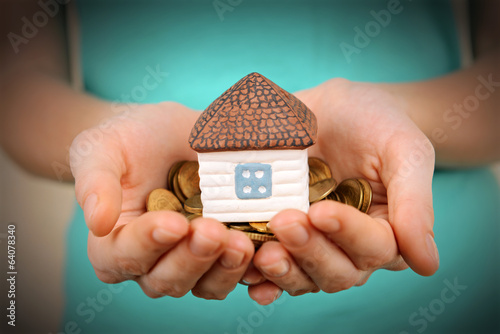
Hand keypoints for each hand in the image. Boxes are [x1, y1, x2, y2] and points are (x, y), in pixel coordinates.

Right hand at [70, 102, 253, 298]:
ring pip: (206, 284)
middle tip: (212, 230)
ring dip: (224, 269)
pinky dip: (253, 270)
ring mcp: (193, 261)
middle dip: (191, 258)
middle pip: (167, 278)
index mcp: (115, 244)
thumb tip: (97, 222)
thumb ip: (95, 181)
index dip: (147, 244)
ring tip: (242, 243)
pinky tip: (267, 253)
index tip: (172, 222)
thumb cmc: (130, 140)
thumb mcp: (103, 148)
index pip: (122, 257)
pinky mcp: (225, 254)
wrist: (169, 134)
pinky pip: (240, 273)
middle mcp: (153, 262)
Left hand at [246, 78, 438, 303]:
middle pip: (338, 271)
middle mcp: (351, 246)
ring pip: (305, 277)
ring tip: (264, 255)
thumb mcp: (404, 150)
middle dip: (311, 251)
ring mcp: (316, 245)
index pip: (375, 247)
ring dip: (285, 271)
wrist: (335, 109)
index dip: (348, 233)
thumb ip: (415, 203)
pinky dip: (263, 279)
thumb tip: (428, 265)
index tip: (322, 210)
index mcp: (388, 229)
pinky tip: (250, 278)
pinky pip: (275, 270)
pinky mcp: (285, 239)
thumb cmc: (377, 123)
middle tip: (285, 221)